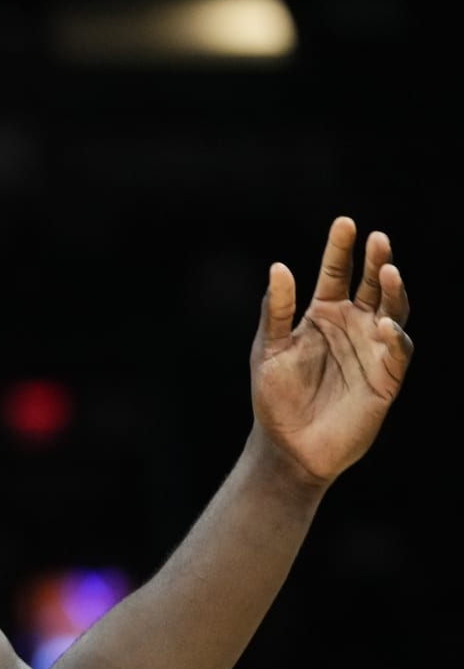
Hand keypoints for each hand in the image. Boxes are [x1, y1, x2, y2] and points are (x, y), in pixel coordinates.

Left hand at [251, 216, 413, 483]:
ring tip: (387, 272)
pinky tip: (384, 325)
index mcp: (323, 314)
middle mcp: (353, 325)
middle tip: (377, 239)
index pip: (336, 273)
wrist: (289, 446)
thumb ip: (277, 311)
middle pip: (371, 284)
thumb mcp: (270, 349)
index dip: (340, 248)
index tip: (344, 222)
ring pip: (394, 310)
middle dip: (376, 260)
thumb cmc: (275, 397)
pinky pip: (398, 350)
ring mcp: (373, 348)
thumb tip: (278, 267)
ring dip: (392, 291)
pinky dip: (395, 336)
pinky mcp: (387, 376)